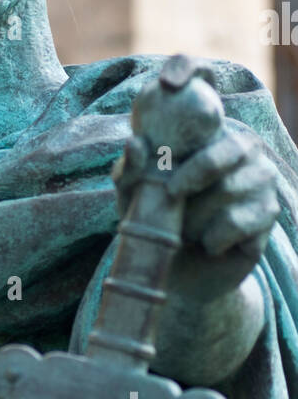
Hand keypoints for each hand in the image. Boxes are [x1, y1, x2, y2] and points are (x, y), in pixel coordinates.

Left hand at [114, 125, 279, 300]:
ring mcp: (262, 183)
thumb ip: (131, 169)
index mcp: (212, 137)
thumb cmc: (153, 222)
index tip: (166, 164)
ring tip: (185, 231)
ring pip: (230, 189)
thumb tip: (135, 144)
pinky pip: (237, 221)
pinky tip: (208, 245)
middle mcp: (245, 154)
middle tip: (170, 196)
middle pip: (227, 154)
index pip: (212, 123)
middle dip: (192, 177)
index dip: (192, 134)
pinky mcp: (267, 215)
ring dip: (197, 215)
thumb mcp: (132, 196)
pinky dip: (213, 238)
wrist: (176, 275)